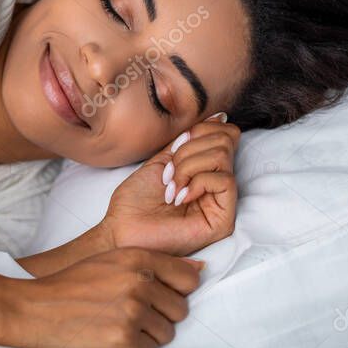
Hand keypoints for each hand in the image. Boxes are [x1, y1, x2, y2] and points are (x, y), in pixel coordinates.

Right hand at [0, 250, 202, 347]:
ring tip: (118, 325)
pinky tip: (111, 338)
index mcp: (138, 257)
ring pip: (167, 333)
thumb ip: (156, 264)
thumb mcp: (112, 261)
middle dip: (161, 316)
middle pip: (180, 309)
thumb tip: (201, 269)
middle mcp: (139, 282)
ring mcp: (132, 312)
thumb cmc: (73, 284)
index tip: (159, 296)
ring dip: (147, 335)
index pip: (188, 278)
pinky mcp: (123, 340)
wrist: (33, 309)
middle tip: (130, 314)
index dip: (176, 291)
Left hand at [101, 112, 239, 255]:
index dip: (201, 129)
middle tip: (168, 172)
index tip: (175, 146)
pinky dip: (196, 182)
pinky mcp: (223, 220)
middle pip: (225, 140)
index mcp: (204, 169)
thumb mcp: (161, 160)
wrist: (122, 230)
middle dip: (189, 150)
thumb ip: (187, 142)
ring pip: (223, 157)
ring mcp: (221, 203)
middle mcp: (217, 185)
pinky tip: (179, 198)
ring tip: (170, 187)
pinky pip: (225, 180)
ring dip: (188, 166)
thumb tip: (218, 117)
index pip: (224, 133)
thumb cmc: (135, 201)